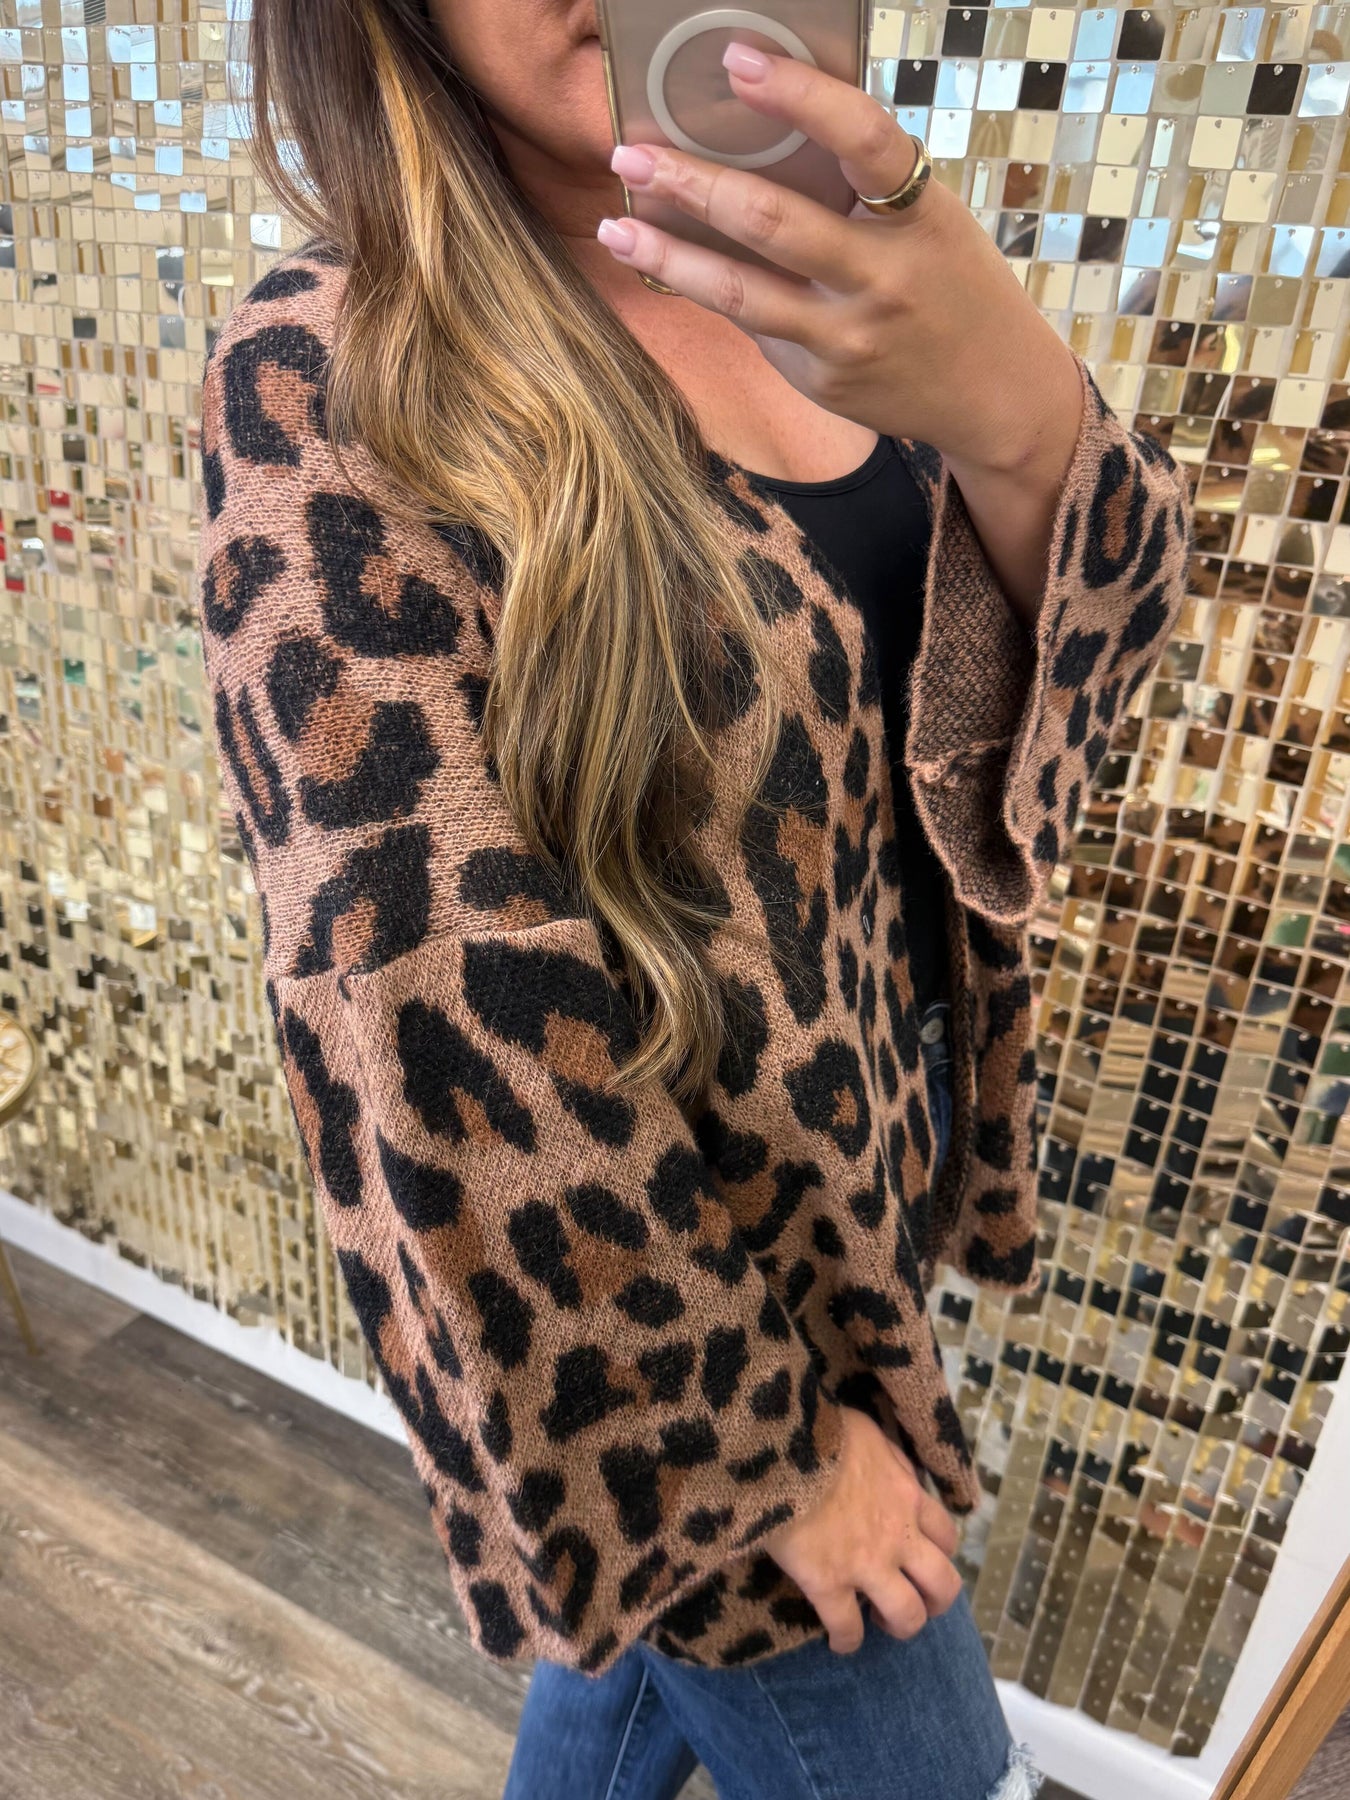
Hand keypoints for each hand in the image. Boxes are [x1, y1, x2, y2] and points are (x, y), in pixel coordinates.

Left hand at [598, 41, 1079, 470]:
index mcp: (921, 215)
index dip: (800, 95)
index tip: (738, 61)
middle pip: (772, 220)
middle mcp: (884, 277)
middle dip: (691, 182)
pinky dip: (706, 291)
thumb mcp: (931, 221)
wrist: (994, 394)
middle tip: (631, 152)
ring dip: (667, 253)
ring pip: (740, 291)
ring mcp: (849, 335)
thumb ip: (864, 187)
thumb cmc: (951, 285)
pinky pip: (752, 326)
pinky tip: (663, 264)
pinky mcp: (822, 377)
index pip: (863, 139)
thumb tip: (764, 129)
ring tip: (615, 225)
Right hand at [761, 1403, 962, 1653]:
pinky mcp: (829, 1584)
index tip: (919, 1558)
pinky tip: (839, 1642)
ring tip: (882, 1623)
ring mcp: (867, 1565)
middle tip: (917, 1602)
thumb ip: (888, 1458)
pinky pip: (847, 1628)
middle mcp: (899, 1536)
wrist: (782, 1449)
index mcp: (908, 1496)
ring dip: (900, 1625)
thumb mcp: (869, 1432)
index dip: (939, 1553)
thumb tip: (893, 1471)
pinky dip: (846, 1641)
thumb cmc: (821, 1432)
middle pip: (943, 1585)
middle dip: (935, 1601)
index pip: (946, 1536)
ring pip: (907, 1616)